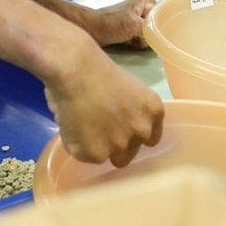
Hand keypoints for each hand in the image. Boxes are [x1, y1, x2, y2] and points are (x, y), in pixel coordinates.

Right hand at [44, 36, 164, 166]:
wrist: (75, 70)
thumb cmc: (96, 68)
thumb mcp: (129, 88)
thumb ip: (130, 110)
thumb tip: (116, 121)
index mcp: (154, 112)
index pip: (151, 137)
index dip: (133, 134)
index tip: (120, 130)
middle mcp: (142, 131)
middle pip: (130, 151)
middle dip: (116, 144)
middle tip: (98, 129)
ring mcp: (120, 146)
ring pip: (109, 157)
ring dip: (98, 147)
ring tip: (82, 127)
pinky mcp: (96, 155)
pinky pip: (85, 156)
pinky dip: (77, 144)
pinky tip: (71, 125)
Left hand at [83, 0, 154, 49]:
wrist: (91, 30)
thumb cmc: (111, 23)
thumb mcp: (134, 25)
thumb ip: (151, 29)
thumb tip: (161, 37)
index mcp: (146, 1)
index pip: (162, 16)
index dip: (156, 27)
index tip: (146, 32)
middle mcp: (144, 8)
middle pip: (157, 26)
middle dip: (148, 35)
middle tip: (136, 36)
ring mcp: (138, 19)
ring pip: (150, 35)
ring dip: (141, 40)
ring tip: (130, 38)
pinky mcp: (132, 29)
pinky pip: (143, 39)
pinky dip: (137, 43)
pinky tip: (128, 42)